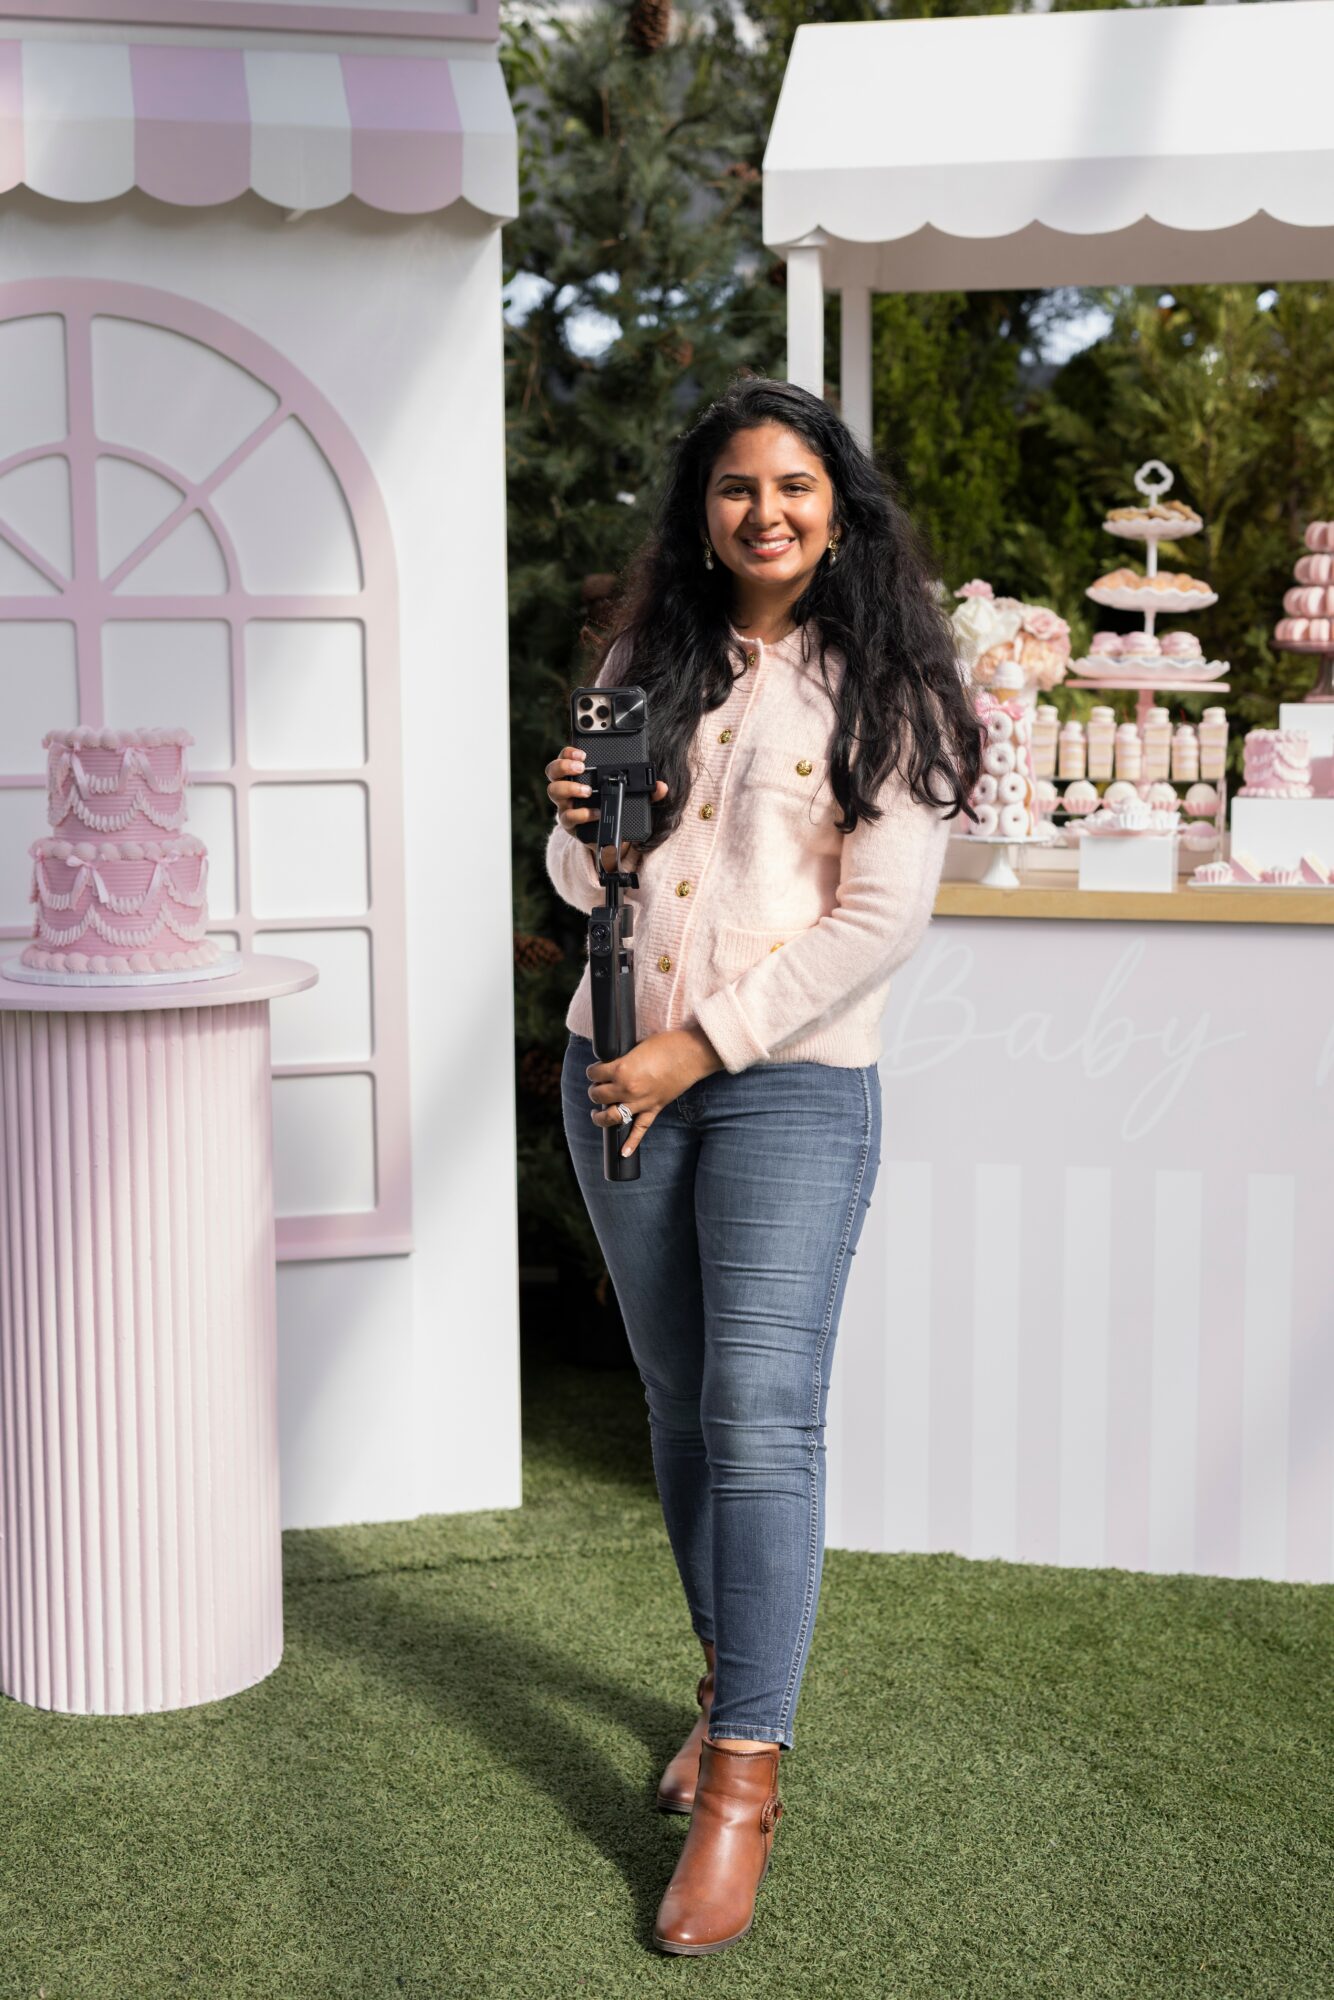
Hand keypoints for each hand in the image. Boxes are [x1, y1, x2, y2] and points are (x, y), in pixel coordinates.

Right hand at [545, 743, 668, 870]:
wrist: (612, 839)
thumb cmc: (618, 810)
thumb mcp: (634, 798)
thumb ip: (647, 791)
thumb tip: (661, 787)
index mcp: (580, 776)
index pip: (565, 757)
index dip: (569, 751)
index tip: (583, 752)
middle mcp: (568, 789)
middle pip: (552, 771)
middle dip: (564, 765)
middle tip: (581, 767)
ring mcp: (567, 806)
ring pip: (554, 792)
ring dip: (570, 788)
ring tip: (588, 791)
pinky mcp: (570, 824)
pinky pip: (568, 817)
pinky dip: (581, 814)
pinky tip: (595, 813)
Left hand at [586, 1027, 722, 1158]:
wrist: (691, 1054)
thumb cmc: (666, 1044)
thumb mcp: (637, 1047)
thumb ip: (624, 1059)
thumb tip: (614, 1065)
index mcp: (621, 1069)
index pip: (594, 1074)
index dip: (593, 1071)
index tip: (596, 1070)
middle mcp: (627, 1088)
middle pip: (598, 1095)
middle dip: (594, 1091)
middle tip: (597, 1087)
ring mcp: (641, 1102)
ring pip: (612, 1117)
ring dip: (600, 1117)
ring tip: (596, 1114)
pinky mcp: (654, 1108)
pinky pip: (640, 1129)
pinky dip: (632, 1143)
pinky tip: (623, 1152)